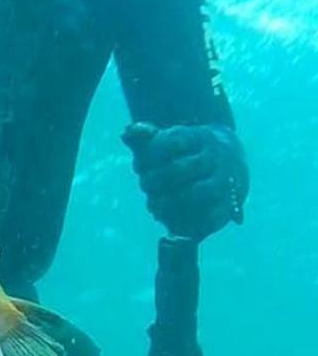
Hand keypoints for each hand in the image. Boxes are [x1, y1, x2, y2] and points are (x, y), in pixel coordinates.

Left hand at [122, 123, 248, 240]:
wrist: (229, 160)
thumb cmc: (186, 152)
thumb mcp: (168, 139)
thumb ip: (145, 137)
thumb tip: (125, 133)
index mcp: (199, 137)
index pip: (171, 143)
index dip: (149, 156)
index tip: (139, 166)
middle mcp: (215, 157)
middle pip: (180, 169)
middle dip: (156, 179)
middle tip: (145, 184)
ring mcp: (224, 181)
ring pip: (199, 192)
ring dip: (171, 202)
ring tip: (154, 205)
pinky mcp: (229, 204)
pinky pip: (213, 215)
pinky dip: (189, 220)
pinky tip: (172, 222)